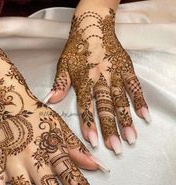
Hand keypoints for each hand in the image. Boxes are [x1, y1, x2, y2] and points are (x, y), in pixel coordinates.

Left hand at [47, 7, 149, 153]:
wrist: (93, 26)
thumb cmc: (76, 48)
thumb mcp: (63, 65)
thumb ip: (59, 84)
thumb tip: (50, 101)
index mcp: (84, 81)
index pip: (86, 107)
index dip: (89, 124)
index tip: (93, 142)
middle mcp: (100, 80)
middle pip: (106, 108)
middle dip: (111, 129)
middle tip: (116, 148)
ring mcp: (115, 75)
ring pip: (121, 101)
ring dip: (126, 120)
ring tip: (131, 138)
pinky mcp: (126, 69)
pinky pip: (135, 87)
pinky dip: (140, 101)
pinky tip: (144, 116)